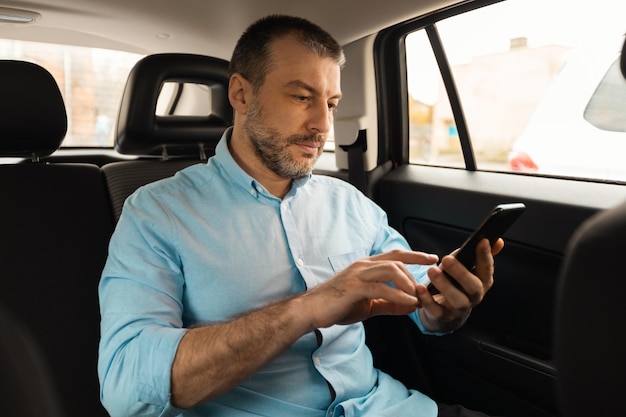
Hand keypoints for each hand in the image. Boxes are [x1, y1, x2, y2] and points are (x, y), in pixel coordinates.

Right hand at [302, 250, 438, 328]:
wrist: (312, 310)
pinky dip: (398, 296)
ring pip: (391, 270)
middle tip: (425, 290)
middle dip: (416, 273)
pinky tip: (408, 303)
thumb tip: (412, 306)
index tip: (432, 258)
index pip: (395, 255)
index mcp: (366, 266)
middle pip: (397, 260)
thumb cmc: (337, 306)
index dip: (415, 255)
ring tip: (417, 297)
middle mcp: (363, 265)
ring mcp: (358, 274)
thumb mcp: (368, 305)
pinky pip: (381, 288)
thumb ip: (390, 304)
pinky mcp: (354, 287)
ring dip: (408, 283)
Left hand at [416, 238, 503, 332]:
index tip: (481, 241)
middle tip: (447, 259)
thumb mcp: (467, 269)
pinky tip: (420, 288)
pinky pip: (436, 310)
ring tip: (432, 271)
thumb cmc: (456, 285)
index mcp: (482, 283)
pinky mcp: (442, 317)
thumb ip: (479, 256)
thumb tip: (497, 240)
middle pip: (473, 287)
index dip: (485, 256)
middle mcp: (474, 297)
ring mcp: (458, 309)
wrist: (443, 314)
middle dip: (461, 272)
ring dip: (445, 285)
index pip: (487, 270)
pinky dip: (427, 300)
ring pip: (457, 300)